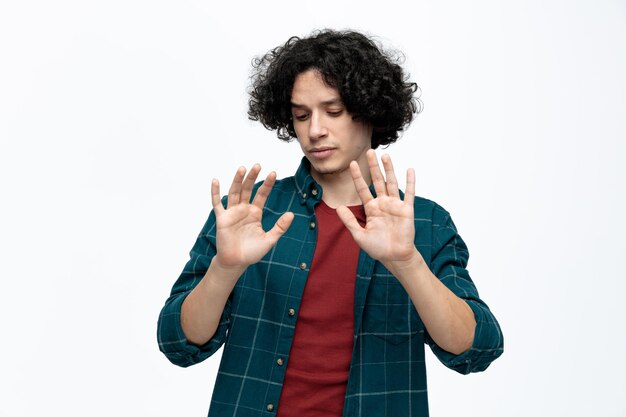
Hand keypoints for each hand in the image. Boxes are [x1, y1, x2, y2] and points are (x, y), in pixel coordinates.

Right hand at [211, 164, 293, 272]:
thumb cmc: (252, 252)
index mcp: (255, 212)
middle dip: (252, 177)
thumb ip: (280, 227)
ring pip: (234, 192)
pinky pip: (217, 203)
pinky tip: (215, 181)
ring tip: (242, 168)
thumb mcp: (270, 239)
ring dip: (237, 180)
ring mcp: (232, 213)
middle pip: (248, 189)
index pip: (262, 194)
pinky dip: (215, 192)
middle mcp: (243, 209)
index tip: (273, 173)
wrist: (236, 262)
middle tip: (258, 165)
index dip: (267, 184)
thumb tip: (291, 214)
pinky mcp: (222, 218)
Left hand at [336, 150, 420, 272]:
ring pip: (391, 183)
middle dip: (373, 167)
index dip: (357, 176)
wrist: (395, 257)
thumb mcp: (359, 235)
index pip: (362, 189)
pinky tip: (410, 169)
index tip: (352, 164)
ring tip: (385, 156)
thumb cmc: (378, 248)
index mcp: (371, 209)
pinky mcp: (406, 210)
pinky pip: (409, 193)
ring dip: (389, 169)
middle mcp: (382, 204)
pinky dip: (410, 182)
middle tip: (369, 152)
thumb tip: (338, 207)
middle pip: (377, 181)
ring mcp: (395, 205)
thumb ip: (349, 221)